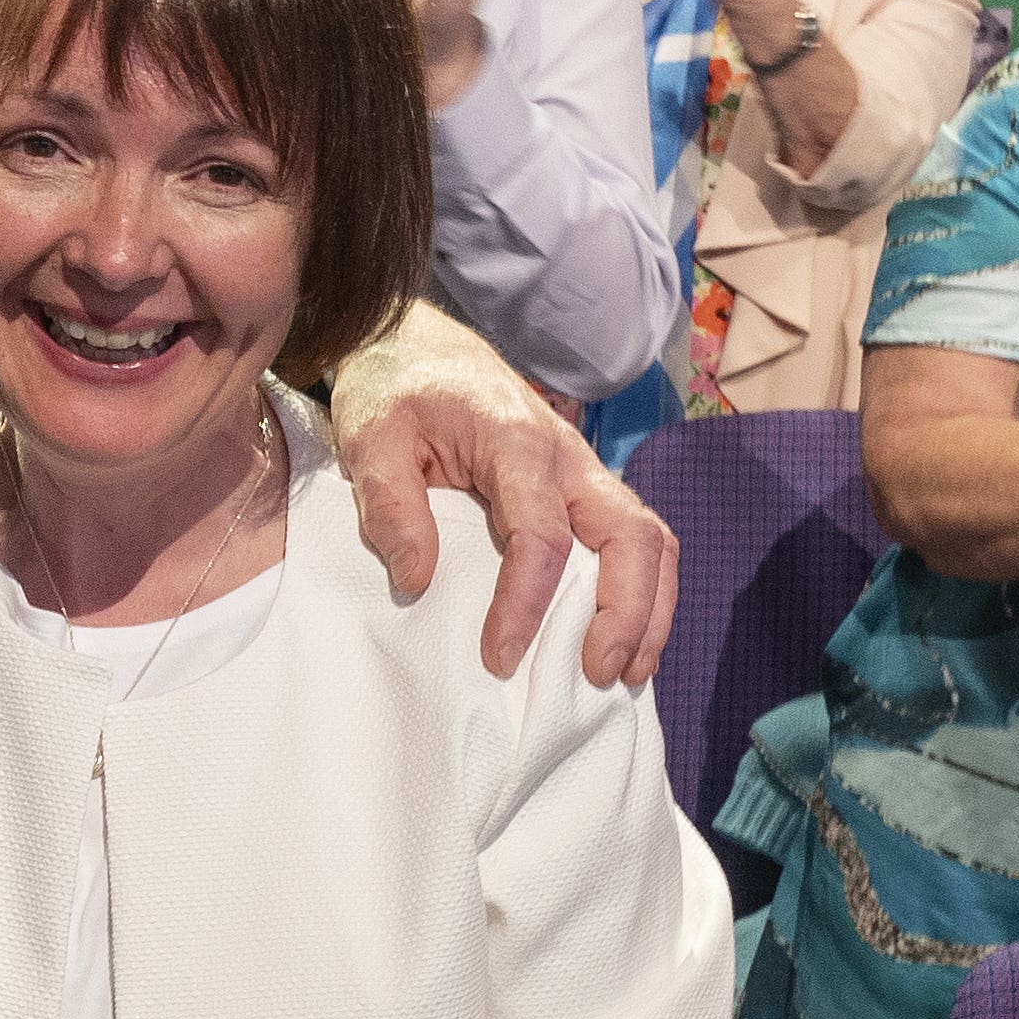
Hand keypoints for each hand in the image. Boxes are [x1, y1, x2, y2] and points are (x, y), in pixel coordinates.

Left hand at [330, 303, 678, 684]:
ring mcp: (584, 470)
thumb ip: (390, 506)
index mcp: (516, 442)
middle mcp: (568, 456)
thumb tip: (417, 580)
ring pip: (649, 539)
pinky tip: (626, 640)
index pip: (541, 536)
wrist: (418, 343)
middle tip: (596, 675)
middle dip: (625, 612)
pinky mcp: (583, 486)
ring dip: (649, 609)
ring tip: (624, 674)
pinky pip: (635, 538)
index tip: (498, 656)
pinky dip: (643, 591)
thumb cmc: (394, 389)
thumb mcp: (369, 438)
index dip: (526, 603)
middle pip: (631, 536)